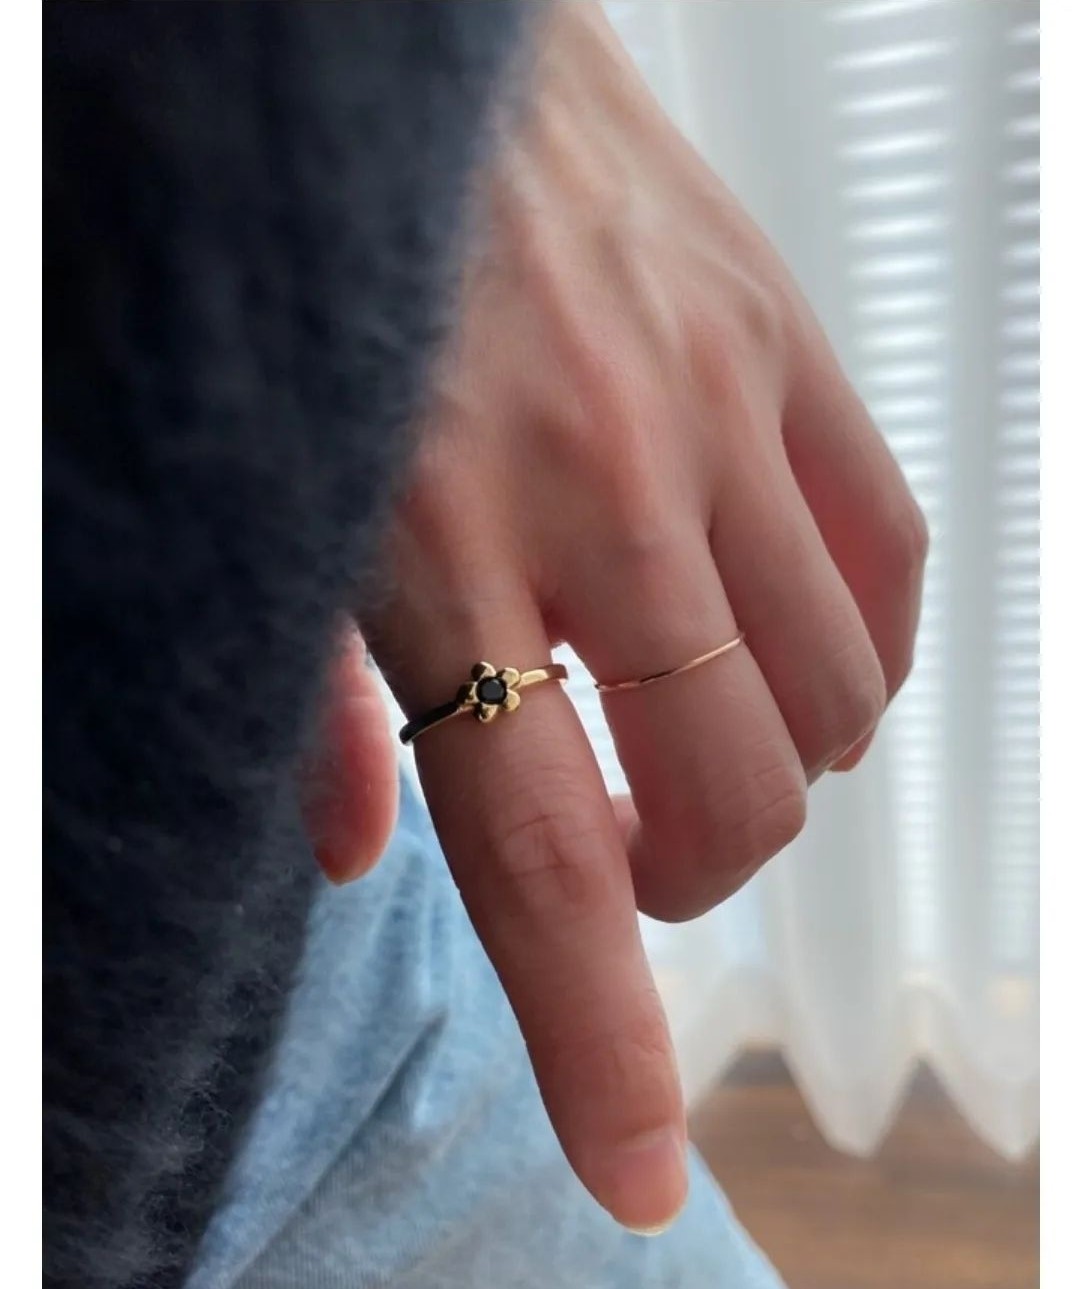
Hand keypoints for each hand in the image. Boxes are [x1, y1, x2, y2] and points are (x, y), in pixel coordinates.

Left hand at [347, 1, 926, 1233]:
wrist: (407, 67)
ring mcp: (719, 418)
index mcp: (434, 552)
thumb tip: (342, 853)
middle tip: (622, 842)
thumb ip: (303, 690)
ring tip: (688, 731)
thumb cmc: (316, 279)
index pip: (537, 862)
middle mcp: (603, 499)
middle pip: (729, 803)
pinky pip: (893, 567)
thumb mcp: (261, 492)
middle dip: (685, 880)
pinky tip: (774, 638)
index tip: (641, 1171)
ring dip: (770, 773)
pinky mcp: (788, 348)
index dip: (603, 1043)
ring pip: (832, 707)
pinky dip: (853, 652)